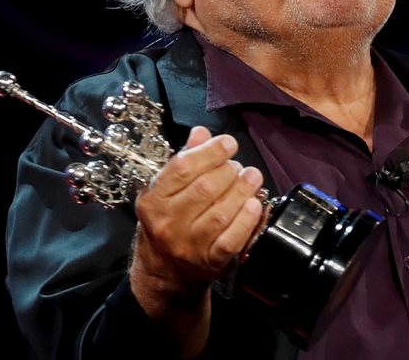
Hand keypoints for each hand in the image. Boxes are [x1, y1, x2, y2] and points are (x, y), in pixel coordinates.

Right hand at [129, 126, 265, 353]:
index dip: (209, 152)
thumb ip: (183, 161)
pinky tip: (255, 205)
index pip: (182, 168)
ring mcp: (189, 245)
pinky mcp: (210, 262)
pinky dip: (246, 220)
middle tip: (239, 165)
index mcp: (153, 200)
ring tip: (253, 177)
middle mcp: (168, 223)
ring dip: (242, 190)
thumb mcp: (164, 192)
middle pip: (204, 188)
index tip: (228, 143)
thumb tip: (202, 133)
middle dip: (228, 171)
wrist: (164, 274)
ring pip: (220, 213)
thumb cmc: (165, 224)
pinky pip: (231, 239)